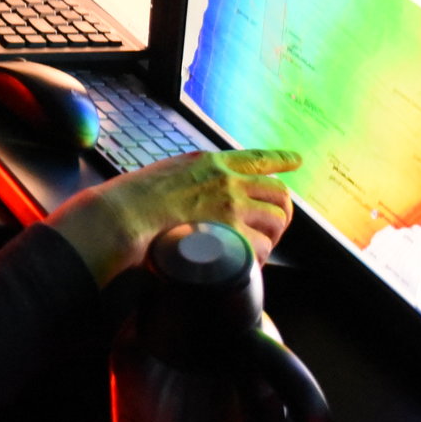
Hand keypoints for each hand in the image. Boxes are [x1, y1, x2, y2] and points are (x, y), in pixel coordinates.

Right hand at [48, 148, 300, 285]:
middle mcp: (228, 180)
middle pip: (277, 192)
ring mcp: (232, 206)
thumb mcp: (168, 172)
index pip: (257, 158)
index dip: (281, 160)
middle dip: (281, 211)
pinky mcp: (231, 233)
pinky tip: (248, 263)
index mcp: (212, 162)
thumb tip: (196, 191)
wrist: (124, 216)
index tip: (296, 161)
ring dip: (271, 236)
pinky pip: (262, 247)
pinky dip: (258, 258)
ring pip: (276, 219)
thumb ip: (191, 178)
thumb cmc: (134, 200)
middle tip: (274, 227)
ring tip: (258, 249)